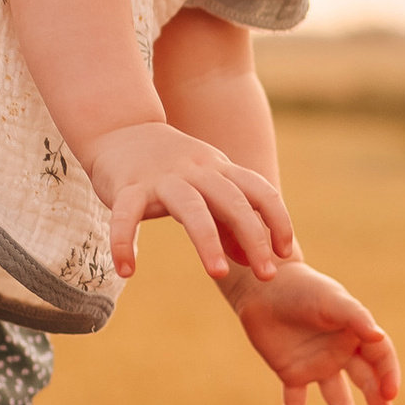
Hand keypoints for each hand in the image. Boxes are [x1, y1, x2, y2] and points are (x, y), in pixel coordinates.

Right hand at [84, 121, 296, 282]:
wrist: (120, 128)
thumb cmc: (169, 167)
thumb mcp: (204, 187)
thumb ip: (227, 222)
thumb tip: (249, 260)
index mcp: (219, 170)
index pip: (260, 191)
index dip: (278, 221)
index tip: (284, 254)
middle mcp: (195, 171)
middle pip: (233, 201)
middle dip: (254, 238)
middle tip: (267, 276)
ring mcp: (161, 178)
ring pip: (191, 208)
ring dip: (208, 241)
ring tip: (219, 274)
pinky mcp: (126, 186)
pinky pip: (126, 215)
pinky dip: (123, 242)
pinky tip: (126, 270)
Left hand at [221, 258, 403, 404]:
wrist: (263, 286)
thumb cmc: (303, 288)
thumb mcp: (331, 300)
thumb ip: (355, 317)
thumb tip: (378, 338)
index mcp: (356, 334)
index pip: (380, 359)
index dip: (388, 375)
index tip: (390, 394)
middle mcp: (341, 353)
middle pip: (366, 384)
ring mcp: (317, 365)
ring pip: (337, 400)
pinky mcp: (292, 373)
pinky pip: (295, 403)